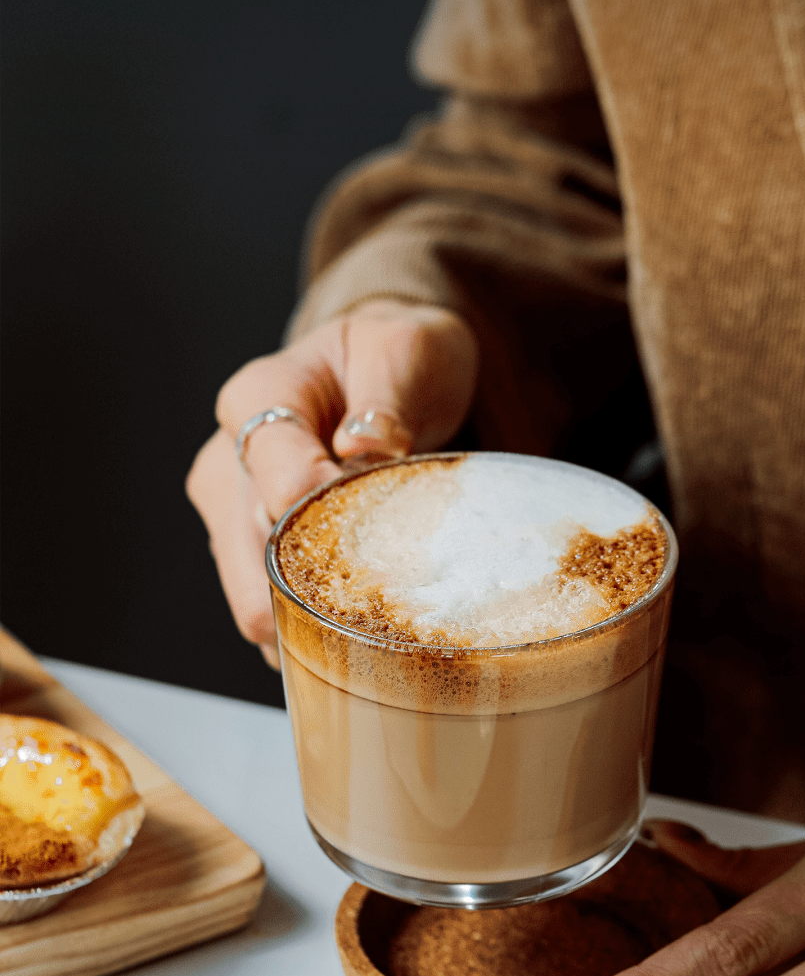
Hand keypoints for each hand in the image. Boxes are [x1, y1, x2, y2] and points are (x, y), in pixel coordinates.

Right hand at [186, 301, 478, 666]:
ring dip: (313, 615)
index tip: (382, 523)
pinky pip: (270, 610)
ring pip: (252, 600)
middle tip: (388, 590)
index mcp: (259, 397)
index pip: (278, 481)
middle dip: (319, 588)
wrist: (385, 374)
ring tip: (376, 607)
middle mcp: (227, 459)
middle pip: (251, 560)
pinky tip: (357, 619)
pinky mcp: (247, 551)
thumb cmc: (392, 358)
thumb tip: (363, 446)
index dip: (333, 518)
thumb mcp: (406, 351)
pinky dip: (311, 624)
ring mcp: (230, 512)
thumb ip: (386, 397)